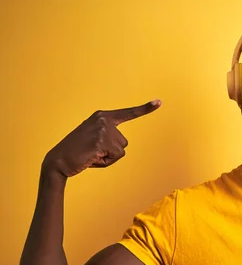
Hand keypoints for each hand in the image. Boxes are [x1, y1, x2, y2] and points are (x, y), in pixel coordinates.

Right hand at [43, 100, 160, 177]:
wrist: (58, 161)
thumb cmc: (77, 153)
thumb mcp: (94, 138)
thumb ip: (108, 136)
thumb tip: (120, 145)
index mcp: (102, 116)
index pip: (127, 113)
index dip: (145, 109)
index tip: (159, 102)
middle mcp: (104, 119)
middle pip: (124, 142)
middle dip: (111, 152)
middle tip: (92, 152)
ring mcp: (103, 129)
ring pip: (121, 151)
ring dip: (109, 158)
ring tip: (91, 155)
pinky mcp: (102, 141)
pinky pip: (116, 157)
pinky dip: (106, 162)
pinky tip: (92, 158)